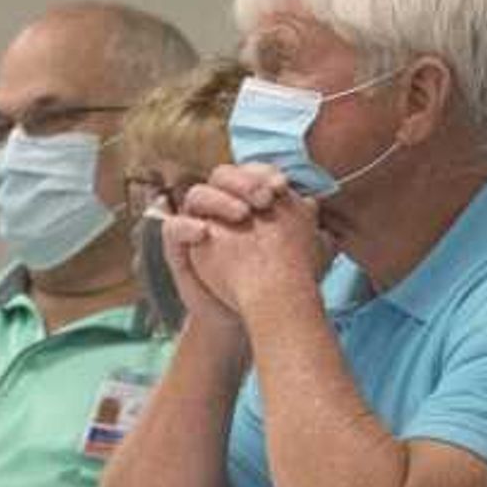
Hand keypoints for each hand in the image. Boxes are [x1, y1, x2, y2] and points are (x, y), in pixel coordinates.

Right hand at [166, 164, 331, 325]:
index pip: (249, 172)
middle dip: (244, 182)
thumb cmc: (274, 278)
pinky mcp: (178, 247)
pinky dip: (186, 226)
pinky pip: (172, 228)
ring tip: (242, 215)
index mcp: (245, 200)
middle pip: (222, 176)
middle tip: (264, 199)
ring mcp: (196, 224)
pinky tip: (205, 232)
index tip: (282, 186)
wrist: (251, 315)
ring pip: (197, 195)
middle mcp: (219, 207)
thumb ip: (304, 228)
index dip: (263, 174)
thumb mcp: (298, 252)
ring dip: (219, 200)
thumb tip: (313, 203)